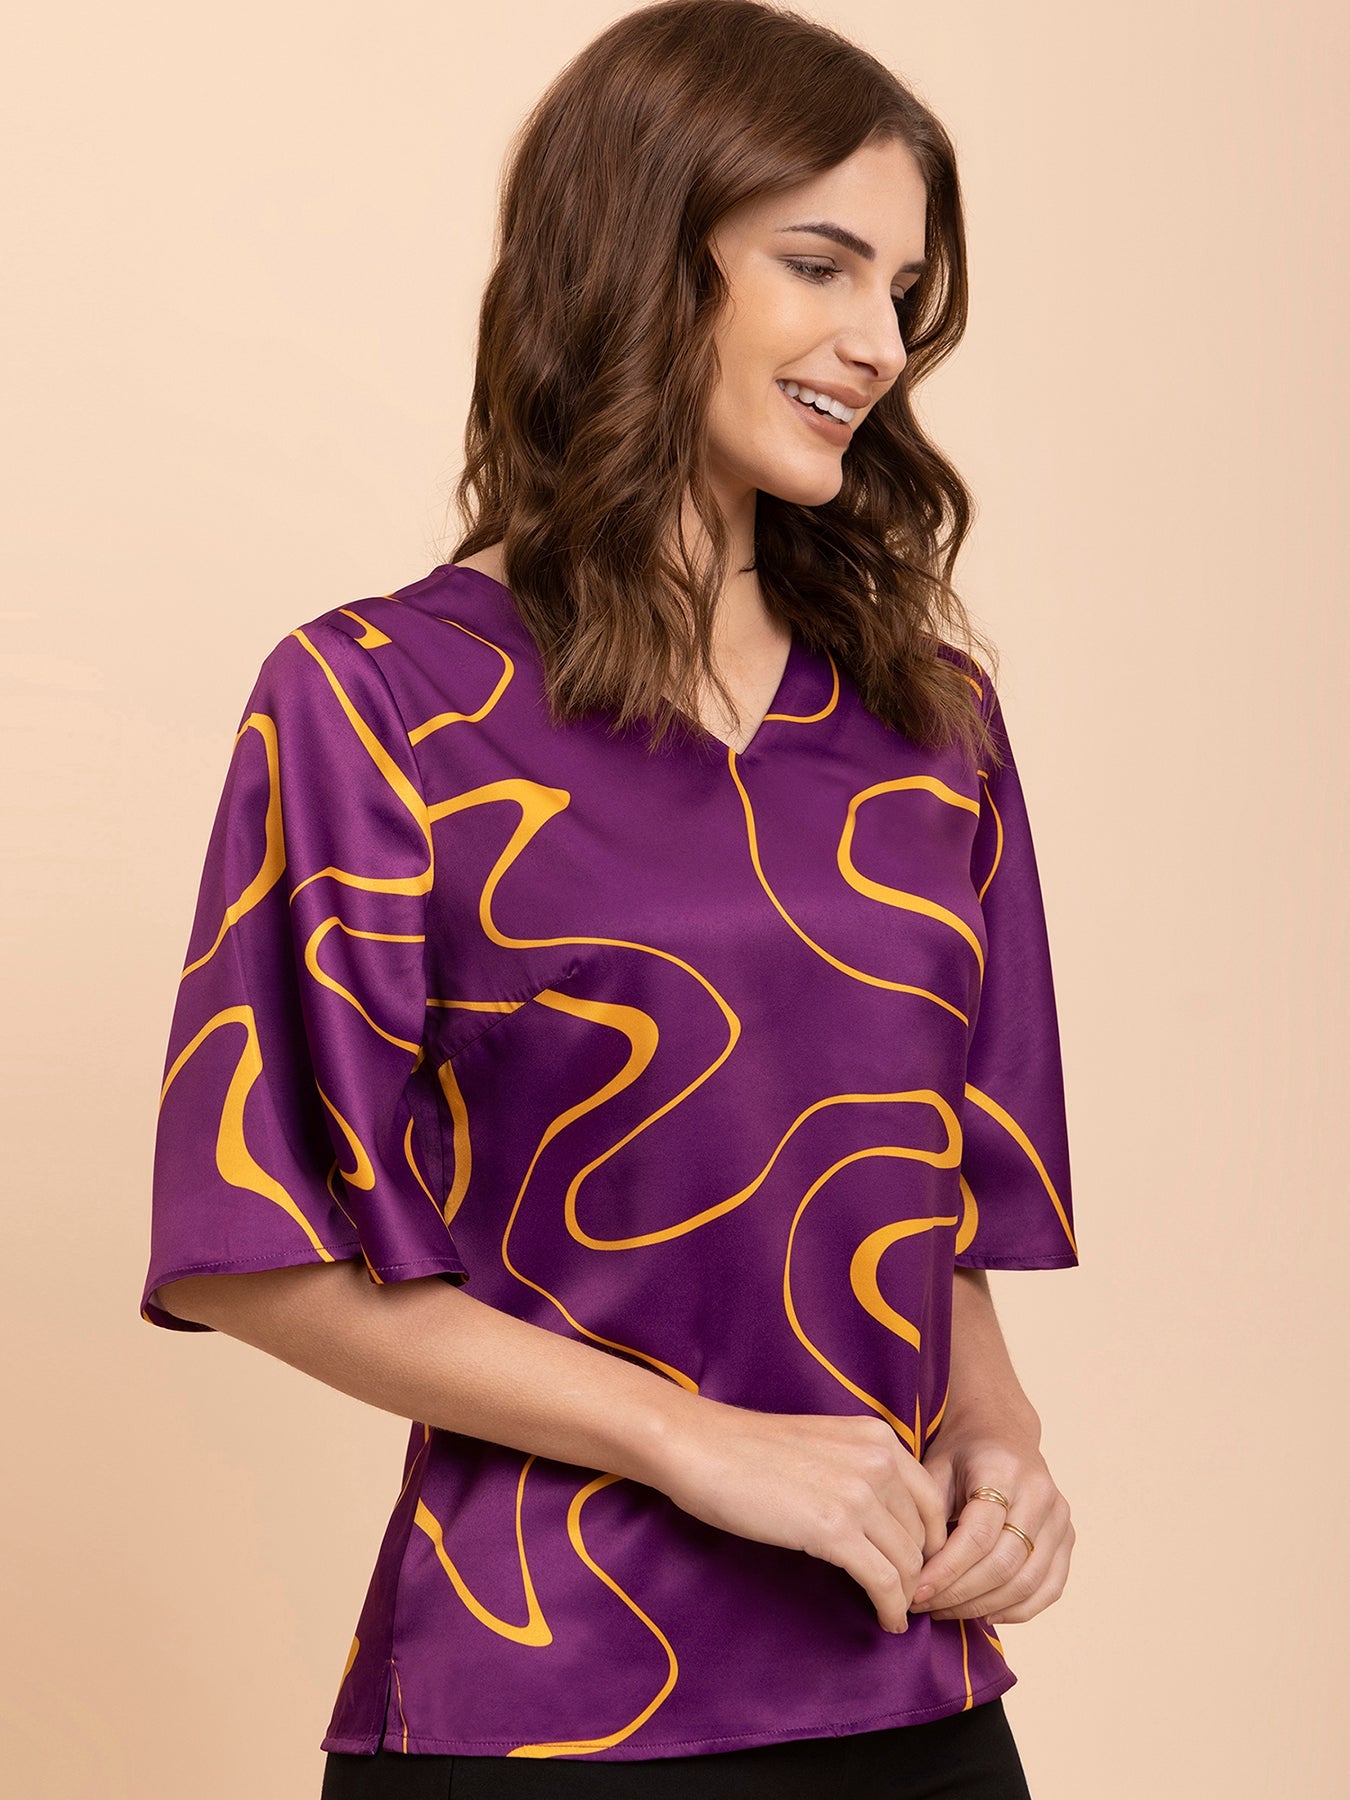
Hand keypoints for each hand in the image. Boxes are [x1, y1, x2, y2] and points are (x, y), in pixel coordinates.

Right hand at [655, 1400, 949, 1634]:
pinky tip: (886, 1620)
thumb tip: (883, 1519)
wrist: (701, 1446)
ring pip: (909, 1562)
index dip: (930, 1541)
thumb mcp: (823, 1444)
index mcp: (877, 1437)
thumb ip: (860, 1470)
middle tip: (904, 1597)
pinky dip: (891, 1608)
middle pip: (923, 1535)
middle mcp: (878, 1460)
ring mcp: (858, 1494)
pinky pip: (884, 1582)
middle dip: (918, 1571)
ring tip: (894, 1611)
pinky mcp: (834, 1530)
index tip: (916, 1566)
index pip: (931, 1500)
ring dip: (905, 1595)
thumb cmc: (749, 1450)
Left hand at [908, 1423, 1074, 1624]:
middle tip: (923, 1606)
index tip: (916, 1591)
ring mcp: (1059, 1517)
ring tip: (945, 1611)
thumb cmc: (960, 1453)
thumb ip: (927, 1516)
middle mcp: (1040, 1493)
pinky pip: (1049, 1589)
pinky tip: (984, 1613)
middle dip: (959, 1594)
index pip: (978, 1535)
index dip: (945, 1571)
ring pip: (1027, 1583)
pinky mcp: (1067, 1537)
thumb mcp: (934, 1468)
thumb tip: (918, 1573)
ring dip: (982, 1607)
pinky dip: (1017, 1610)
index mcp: (1003, 1470)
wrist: (1001, 1431)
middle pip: (1004, 1565)